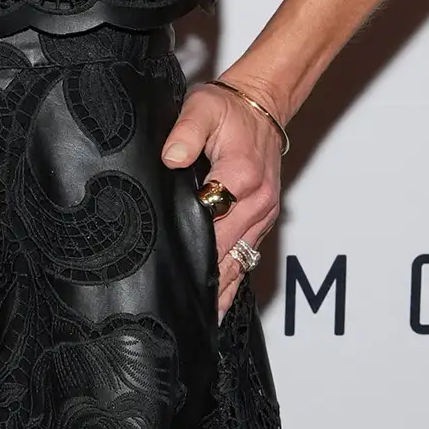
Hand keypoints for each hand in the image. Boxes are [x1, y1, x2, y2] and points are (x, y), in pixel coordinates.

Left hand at [160, 78, 284, 322]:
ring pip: (239, 261)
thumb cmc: (227, 109)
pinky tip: (215, 307)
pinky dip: (231, 283)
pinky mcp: (262, 220)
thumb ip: (185, 132)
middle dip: (200, 276)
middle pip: (225, 249)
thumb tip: (172, 158)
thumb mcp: (202, 109)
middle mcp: (257, 201)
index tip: (166, 266)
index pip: (210, 218)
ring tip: (194, 322)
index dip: (188, 242)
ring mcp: (262, 214)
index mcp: (241, 175)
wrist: (261, 107)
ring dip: (218, 290)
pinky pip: (247, 258)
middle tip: (170, 306)